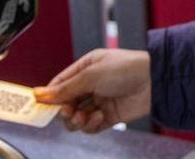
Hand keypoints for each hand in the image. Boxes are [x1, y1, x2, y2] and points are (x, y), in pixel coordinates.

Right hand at [33, 49, 151, 132]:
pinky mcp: (109, 116)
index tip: (39, 105)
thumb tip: (41, 94)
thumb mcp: (91, 75)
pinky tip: (97, 117)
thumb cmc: (126, 68)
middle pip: (67, 103)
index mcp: (86, 67)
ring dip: (76, 120)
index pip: (61, 83)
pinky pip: (91, 126)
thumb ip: (66, 88)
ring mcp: (100, 101)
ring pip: (77, 117)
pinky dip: (90, 125)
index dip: (50, 95)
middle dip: (64, 110)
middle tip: (68, 112)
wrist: (155, 82)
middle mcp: (92, 84)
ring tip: (83, 117)